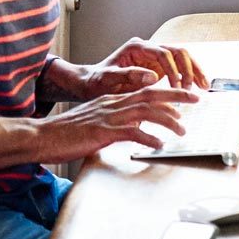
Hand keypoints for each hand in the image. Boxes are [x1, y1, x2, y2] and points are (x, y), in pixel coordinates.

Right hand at [31, 82, 200, 163]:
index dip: (167, 94)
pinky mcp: (102, 131)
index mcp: (111, 100)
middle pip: (150, 95)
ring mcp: (107, 117)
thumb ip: (115, 124)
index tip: (185, 99)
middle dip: (176, 96)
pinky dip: (147, 138)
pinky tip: (158, 145)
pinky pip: (130, 133)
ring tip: (182, 129)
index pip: (145, 92)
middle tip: (196, 98)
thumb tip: (135, 131)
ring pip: (145, 112)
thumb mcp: (95, 124)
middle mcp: (112, 104)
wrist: (42, 136)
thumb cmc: (66, 134)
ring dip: (167, 120)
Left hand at [100, 37, 206, 90]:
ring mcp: (155, 56)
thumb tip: (153, 76)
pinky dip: (190, 76)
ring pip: (182, 57)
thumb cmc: (97, 81)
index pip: (162, 53)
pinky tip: (198, 87)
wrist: (93, 83)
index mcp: (136, 47)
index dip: (172, 69)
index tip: (176, 86)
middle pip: (177, 51)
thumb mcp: (108, 79)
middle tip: (190, 89)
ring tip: (203, 87)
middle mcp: (148, 48)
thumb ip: (128, 76)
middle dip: (187, 69)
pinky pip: (180, 67)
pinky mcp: (159, 66)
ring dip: (194, 71)